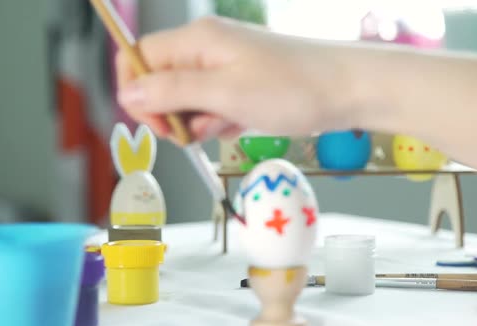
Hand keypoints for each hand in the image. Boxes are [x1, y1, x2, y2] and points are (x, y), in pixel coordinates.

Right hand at [116, 16, 373, 142]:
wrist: (349, 90)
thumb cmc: (293, 89)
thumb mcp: (225, 94)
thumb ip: (172, 92)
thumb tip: (127, 93)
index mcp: (197, 40)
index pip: (139, 58)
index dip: (137, 93)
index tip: (156, 124)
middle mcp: (208, 46)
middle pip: (162, 79)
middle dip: (171, 112)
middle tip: (194, 133)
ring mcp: (227, 64)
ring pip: (189, 97)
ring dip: (199, 120)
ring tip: (228, 125)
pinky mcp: (244, 81)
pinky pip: (215, 103)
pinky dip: (221, 119)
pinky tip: (240, 124)